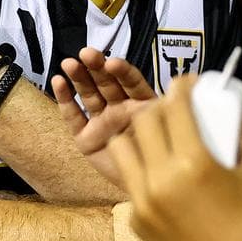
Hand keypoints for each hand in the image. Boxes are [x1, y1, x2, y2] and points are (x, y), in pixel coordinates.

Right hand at [51, 47, 156, 186]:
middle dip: (97, 67)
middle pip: (107, 83)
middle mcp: (120, 108)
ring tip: (69, 63)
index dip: (122, 71)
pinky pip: (74, 116)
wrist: (148, 186)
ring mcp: (102, 121)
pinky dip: (65, 100)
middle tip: (86, 54)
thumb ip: (168, 110)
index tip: (113, 63)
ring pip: (89, 95)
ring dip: (79, 78)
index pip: (132, 82)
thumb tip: (183, 84)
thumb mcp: (167, 130)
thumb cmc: (161, 156)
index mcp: (142, 103)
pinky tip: (58, 82)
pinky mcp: (85, 137)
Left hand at [109, 75, 241, 240]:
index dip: (182, 86)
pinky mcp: (136, 218)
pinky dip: (142, 166)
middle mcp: (160, 178)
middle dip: (160, 108)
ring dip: (140, 135)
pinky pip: (130, 178)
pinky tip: (163, 172)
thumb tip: (240, 107)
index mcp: (193, 163)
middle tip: (177, 110)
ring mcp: (142, 200)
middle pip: (143, 121)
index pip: (175, 106)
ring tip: (160, 137)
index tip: (190, 82)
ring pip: (123, 147)